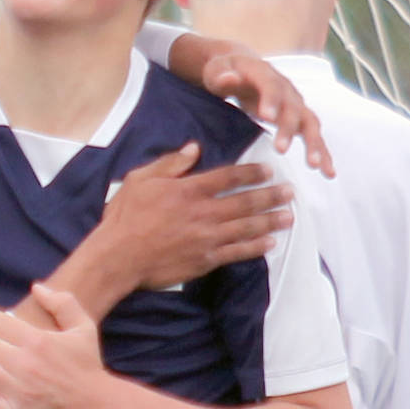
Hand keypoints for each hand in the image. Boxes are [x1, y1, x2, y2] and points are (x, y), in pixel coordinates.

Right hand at [100, 142, 293, 289]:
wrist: (118, 257)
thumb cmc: (125, 217)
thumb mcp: (141, 179)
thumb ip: (170, 163)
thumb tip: (194, 148)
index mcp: (189, 190)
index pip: (229, 177)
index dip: (252, 173)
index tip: (269, 170)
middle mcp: (203, 212)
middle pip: (245, 202)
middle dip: (271, 196)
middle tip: (291, 192)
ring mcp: (206, 238)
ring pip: (247, 227)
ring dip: (270, 221)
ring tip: (289, 216)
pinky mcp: (205, 260)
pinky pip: (236, 253)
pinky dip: (255, 247)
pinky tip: (270, 243)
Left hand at [201, 51, 333, 176]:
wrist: (244, 69)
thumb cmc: (225, 73)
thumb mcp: (216, 70)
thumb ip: (221, 75)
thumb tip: (227, 79)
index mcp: (265, 74)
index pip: (270, 86)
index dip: (270, 100)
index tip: (267, 117)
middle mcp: (286, 89)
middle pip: (292, 108)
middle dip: (288, 129)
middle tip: (280, 150)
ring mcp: (296, 104)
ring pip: (310, 123)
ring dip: (314, 144)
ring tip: (315, 166)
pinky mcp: (300, 119)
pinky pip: (314, 136)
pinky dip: (323, 153)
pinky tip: (328, 173)